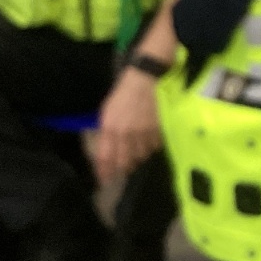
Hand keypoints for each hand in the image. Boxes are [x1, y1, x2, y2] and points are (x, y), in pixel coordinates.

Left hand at [94, 66, 163, 183]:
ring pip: (139, 156)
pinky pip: (153, 147)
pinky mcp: (157, 130)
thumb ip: (107, 130)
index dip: (104, 171)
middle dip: (122, 168)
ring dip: (136, 158)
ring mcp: (142, 133)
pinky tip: (147, 144)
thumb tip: (108, 148)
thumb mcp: (107, 110)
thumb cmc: (123, 93)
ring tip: (135, 157)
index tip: (103, 180)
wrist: (146, 80)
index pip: (105, 156)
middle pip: (124, 161)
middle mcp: (125, 133)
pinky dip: (149, 149)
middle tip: (121, 170)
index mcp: (109, 127)